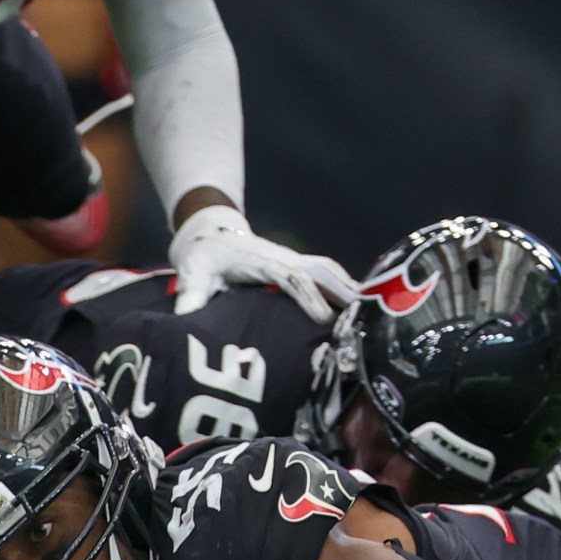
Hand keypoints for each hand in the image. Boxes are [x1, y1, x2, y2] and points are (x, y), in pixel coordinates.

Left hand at [169, 204, 355, 321]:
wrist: (211, 235)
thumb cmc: (203, 259)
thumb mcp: (193, 275)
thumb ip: (192, 297)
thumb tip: (186, 324)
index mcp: (262, 261)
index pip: (291, 278)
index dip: (309, 298)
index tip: (323, 320)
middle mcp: (284, 258)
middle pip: (322, 272)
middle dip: (344, 293)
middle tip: (366, 319)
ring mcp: (295, 260)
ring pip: (331, 272)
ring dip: (351, 290)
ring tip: (374, 315)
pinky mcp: (299, 266)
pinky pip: (329, 275)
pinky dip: (347, 288)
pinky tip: (363, 308)